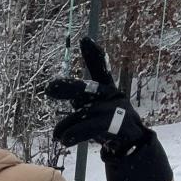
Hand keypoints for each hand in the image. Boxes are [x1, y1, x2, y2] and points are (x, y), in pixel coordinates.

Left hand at [46, 38, 145, 156]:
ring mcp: (117, 109)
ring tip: (57, 135)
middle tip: (50, 88)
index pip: (100, 68)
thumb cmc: (107, 120)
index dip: (93, 55)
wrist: (131, 141)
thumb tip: (56, 88)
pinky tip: (65, 139)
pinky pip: (93, 126)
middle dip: (69, 87)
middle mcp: (112, 95)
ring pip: (86, 112)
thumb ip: (80, 97)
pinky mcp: (120, 125)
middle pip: (88, 89)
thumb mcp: (93, 107)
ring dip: (68, 124)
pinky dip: (77, 133)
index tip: (84, 40)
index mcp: (107, 88)